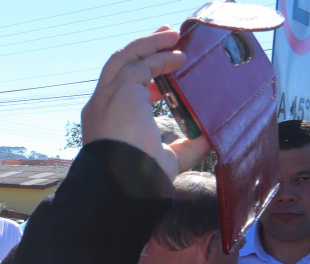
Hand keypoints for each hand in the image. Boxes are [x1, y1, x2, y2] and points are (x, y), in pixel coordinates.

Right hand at [82, 26, 208, 179]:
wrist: (124, 181)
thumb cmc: (139, 177)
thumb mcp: (166, 159)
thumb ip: (184, 147)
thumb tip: (208, 139)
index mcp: (104, 121)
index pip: (120, 89)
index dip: (143, 77)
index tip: (164, 71)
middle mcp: (101, 105)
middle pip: (118, 65)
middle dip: (143, 48)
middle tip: (166, 38)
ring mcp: (108, 96)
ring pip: (125, 57)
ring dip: (150, 44)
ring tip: (172, 36)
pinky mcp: (121, 90)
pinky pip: (142, 64)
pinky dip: (160, 57)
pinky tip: (179, 57)